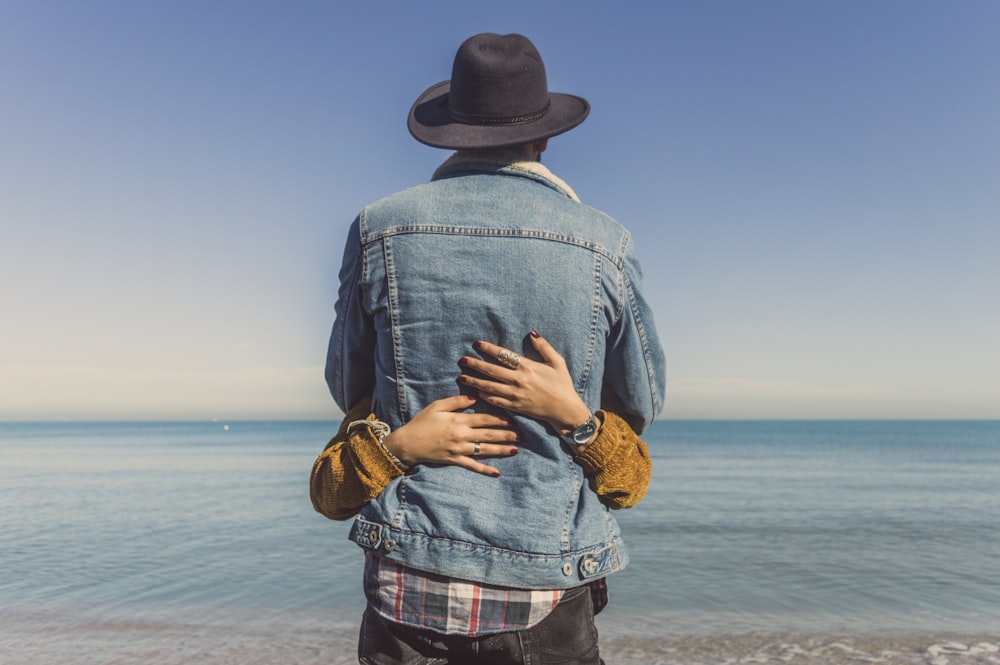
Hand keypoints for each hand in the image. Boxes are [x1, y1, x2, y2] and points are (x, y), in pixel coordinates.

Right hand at [382, 395, 518, 476]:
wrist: (407, 443)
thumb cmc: (421, 422)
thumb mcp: (437, 406)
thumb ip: (457, 401)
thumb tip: (475, 397)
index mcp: (459, 420)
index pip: (485, 418)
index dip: (501, 418)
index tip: (514, 417)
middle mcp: (462, 435)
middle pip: (489, 434)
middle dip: (506, 434)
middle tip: (522, 434)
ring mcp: (459, 450)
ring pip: (484, 450)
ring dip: (501, 450)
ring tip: (515, 450)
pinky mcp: (454, 460)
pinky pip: (472, 466)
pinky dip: (485, 470)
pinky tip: (497, 473)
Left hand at [457, 331, 594, 444]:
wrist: (565, 409)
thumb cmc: (562, 384)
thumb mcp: (557, 362)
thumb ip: (544, 347)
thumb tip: (532, 333)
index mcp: (528, 367)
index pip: (503, 355)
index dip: (488, 348)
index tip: (476, 344)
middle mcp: (519, 380)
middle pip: (491, 370)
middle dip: (475, 365)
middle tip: (462, 360)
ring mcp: (515, 395)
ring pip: (489, 387)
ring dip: (474, 381)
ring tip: (462, 377)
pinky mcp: (515, 407)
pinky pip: (495, 401)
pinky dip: (484, 396)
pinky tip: (475, 392)